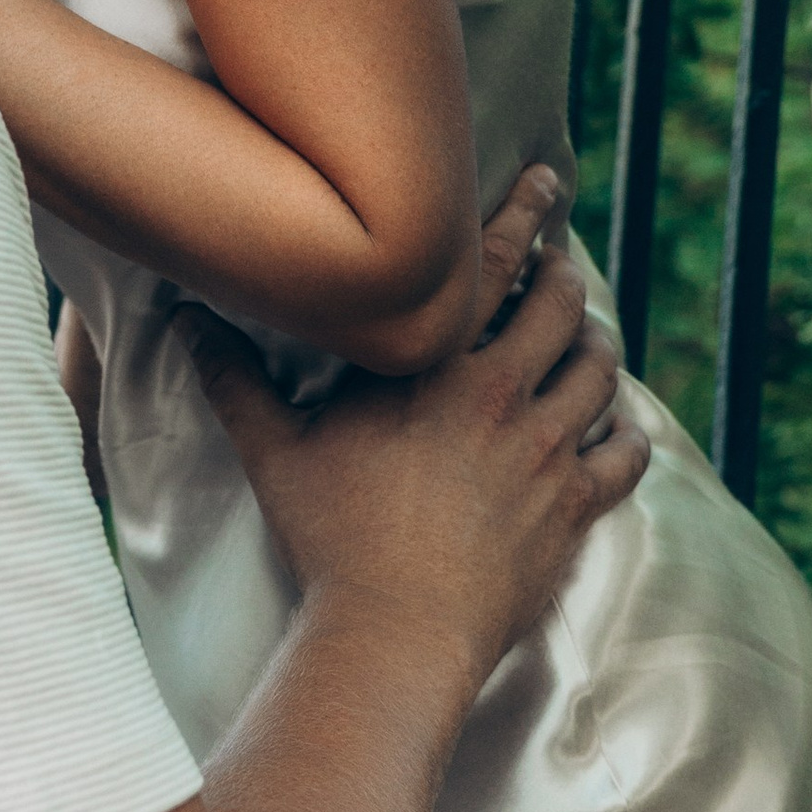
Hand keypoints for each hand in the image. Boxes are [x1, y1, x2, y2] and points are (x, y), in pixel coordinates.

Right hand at [183, 229, 644, 694]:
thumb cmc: (332, 538)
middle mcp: (503, 393)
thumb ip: (234, 380)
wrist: (395, 631)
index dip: (525, 211)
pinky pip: (626, 454)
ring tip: (586, 337)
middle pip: (562, 305)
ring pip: (599, 370)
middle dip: (565, 275)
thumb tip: (183, 323)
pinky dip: (627, 433)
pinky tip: (618, 428)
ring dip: (596, 345)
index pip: (494, 261)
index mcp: (436, 363)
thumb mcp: (275, 451)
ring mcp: (547, 450)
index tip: (546, 181)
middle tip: (560, 264)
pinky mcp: (574, 506)